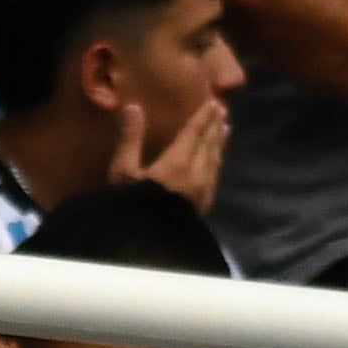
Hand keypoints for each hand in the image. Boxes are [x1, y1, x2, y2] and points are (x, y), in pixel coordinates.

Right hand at [107, 93, 229, 211]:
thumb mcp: (123, 172)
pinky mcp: (203, 206)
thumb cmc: (130, 206)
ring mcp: (202, 190)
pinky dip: (216, 162)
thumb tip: (133, 107)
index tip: (213, 102)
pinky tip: (215, 163)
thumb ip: (130, 139)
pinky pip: (214, 177)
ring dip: (219, 143)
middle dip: (215, 127)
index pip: (195, 133)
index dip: (203, 117)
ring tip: (224, 131)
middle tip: (222, 112)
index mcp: (178, 161)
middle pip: (209, 144)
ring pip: (215, 160)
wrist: (146, 244)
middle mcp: (197, 172)